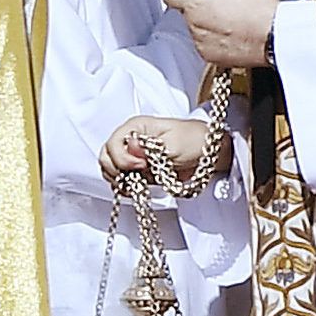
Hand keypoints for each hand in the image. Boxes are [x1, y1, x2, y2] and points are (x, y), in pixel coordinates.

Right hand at [102, 116, 224, 185]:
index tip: (140, 166)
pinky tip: (137, 189)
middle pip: (106, 156)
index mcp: (136, 126)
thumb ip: (151, 147)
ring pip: (110, 169)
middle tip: (135, 177)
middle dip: (116, 170)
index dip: (123, 158)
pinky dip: (125, 187)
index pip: (113, 143)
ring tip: (137, 184)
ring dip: (119, 180)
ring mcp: (132, 156)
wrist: (210, 154)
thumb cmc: (195, 141)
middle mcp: (130, 140)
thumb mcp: (176, 143)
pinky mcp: (137, 170)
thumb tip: (131, 146)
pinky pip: (120, 180)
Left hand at [165, 0, 278, 69]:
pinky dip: (216, 41)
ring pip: (197, 30)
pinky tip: (233, 35)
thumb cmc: (260, 11)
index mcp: (195, 4)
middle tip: (218, 5)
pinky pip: (208, 46)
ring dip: (208, 26)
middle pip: (187, 14)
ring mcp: (201, 43)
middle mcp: (193, 25)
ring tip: (230, 21)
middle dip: (200, 9)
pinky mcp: (212, 58)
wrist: (274, 38)